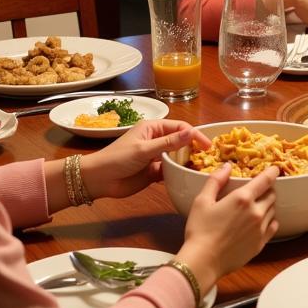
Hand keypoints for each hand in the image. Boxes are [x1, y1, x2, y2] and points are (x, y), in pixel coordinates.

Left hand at [80, 120, 210, 200]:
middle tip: (209, 159)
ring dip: (188, 161)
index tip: (208, 146)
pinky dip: (179, 173)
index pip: (180, 127)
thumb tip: (191, 132)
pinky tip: (188, 178)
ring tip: (201, 169)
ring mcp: (156, 156)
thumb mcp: (144, 149)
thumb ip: (169, 143)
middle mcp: (157, 140)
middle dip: (194, 148)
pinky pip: (171, 170)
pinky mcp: (154, 172)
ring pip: (178, 157)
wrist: (98, 180)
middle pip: (181, 141)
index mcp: (153, 128)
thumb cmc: (118, 158)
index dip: (195, 135)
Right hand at [177, 164, 278, 288]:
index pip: (265, 180)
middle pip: (271, 195)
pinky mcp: (261, 243)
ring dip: (267, 205)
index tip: (275, 169)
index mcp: (242, 198)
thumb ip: (216, 181)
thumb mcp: (202, 201)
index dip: (272, 172)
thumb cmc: (200, 230)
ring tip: (256, 207)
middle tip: (258, 191)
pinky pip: (273, 227)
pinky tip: (260, 223)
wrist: (203, 261)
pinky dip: (270, 221)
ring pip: (273, 210)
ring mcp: (260, 229)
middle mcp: (256, 212)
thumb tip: (227, 167)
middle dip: (267, 190)